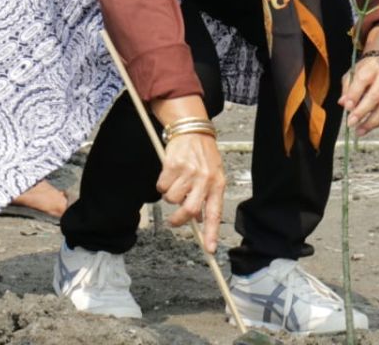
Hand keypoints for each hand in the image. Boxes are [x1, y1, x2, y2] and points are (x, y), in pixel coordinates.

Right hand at [156, 131, 225, 251]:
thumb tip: (198, 220)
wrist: (192, 129)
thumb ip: (206, 196)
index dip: (211, 233)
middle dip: (178, 220)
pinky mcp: (173, 165)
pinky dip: (162, 183)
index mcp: (217, 184)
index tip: (209, 250)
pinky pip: (161, 186)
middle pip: (189, 211)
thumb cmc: (203, 154)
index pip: (214, 213)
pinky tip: (169, 173)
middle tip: (173, 221)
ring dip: (170, 195)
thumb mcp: (212, 174)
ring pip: (171, 199)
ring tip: (176, 182)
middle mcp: (204, 179)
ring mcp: (189, 172)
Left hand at [339, 54, 378, 136]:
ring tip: (359, 131)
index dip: (354, 95)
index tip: (347, 108)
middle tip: (351, 123)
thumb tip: (344, 103)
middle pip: (375, 97)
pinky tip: (370, 126)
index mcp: (372, 67)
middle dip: (362, 112)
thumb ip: (348, 88)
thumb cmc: (369, 70)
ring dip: (372, 122)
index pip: (362, 81)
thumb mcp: (354, 72)